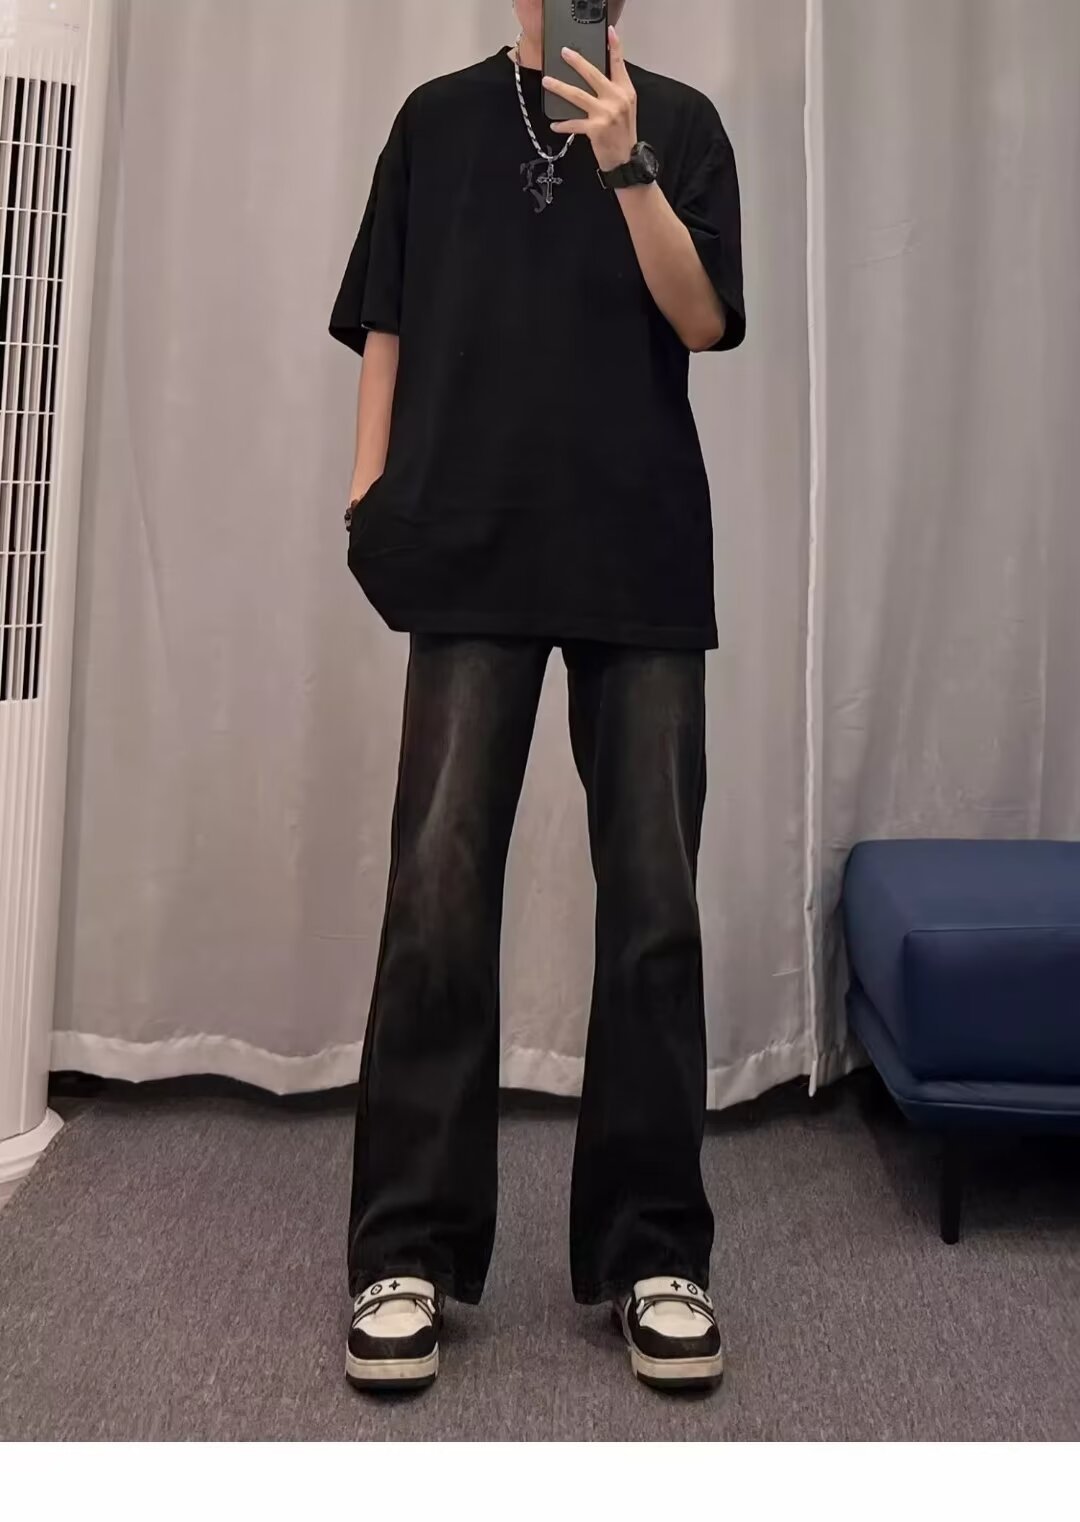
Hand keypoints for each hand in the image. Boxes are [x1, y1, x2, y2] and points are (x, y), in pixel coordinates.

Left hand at [543, 28, 636, 173]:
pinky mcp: (595, 128)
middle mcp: (617, 99)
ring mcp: (606, 113)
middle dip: (577, 62)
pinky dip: (563, 124)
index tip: (609, 32)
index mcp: (625, 91)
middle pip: (593, 74)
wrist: (626, 160)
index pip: (619, 64)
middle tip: (564, 52)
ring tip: (547, 81)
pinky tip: (554, 124)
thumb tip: (594, 78)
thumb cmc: (623, 134)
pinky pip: (574, 123)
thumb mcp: (625, 107)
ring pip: (577, 95)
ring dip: (559, 87)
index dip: (615, 46)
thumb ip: (614, 91)